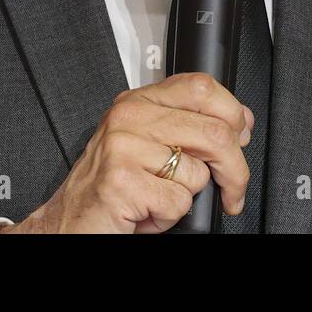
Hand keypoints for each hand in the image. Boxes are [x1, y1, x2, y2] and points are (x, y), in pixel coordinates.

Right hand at [0, 72, 254, 232]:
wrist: (68, 224)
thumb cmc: (112, 187)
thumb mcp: (148, 145)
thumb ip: (187, 126)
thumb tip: (240, 123)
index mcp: (139, 101)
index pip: (202, 87)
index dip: (233, 113)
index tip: (242, 136)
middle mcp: (129, 117)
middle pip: (214, 132)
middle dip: (235, 169)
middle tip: (233, 189)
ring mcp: (123, 147)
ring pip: (198, 171)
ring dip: (187, 198)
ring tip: (159, 198)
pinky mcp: (122, 181)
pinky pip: (178, 201)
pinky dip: (169, 216)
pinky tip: (145, 212)